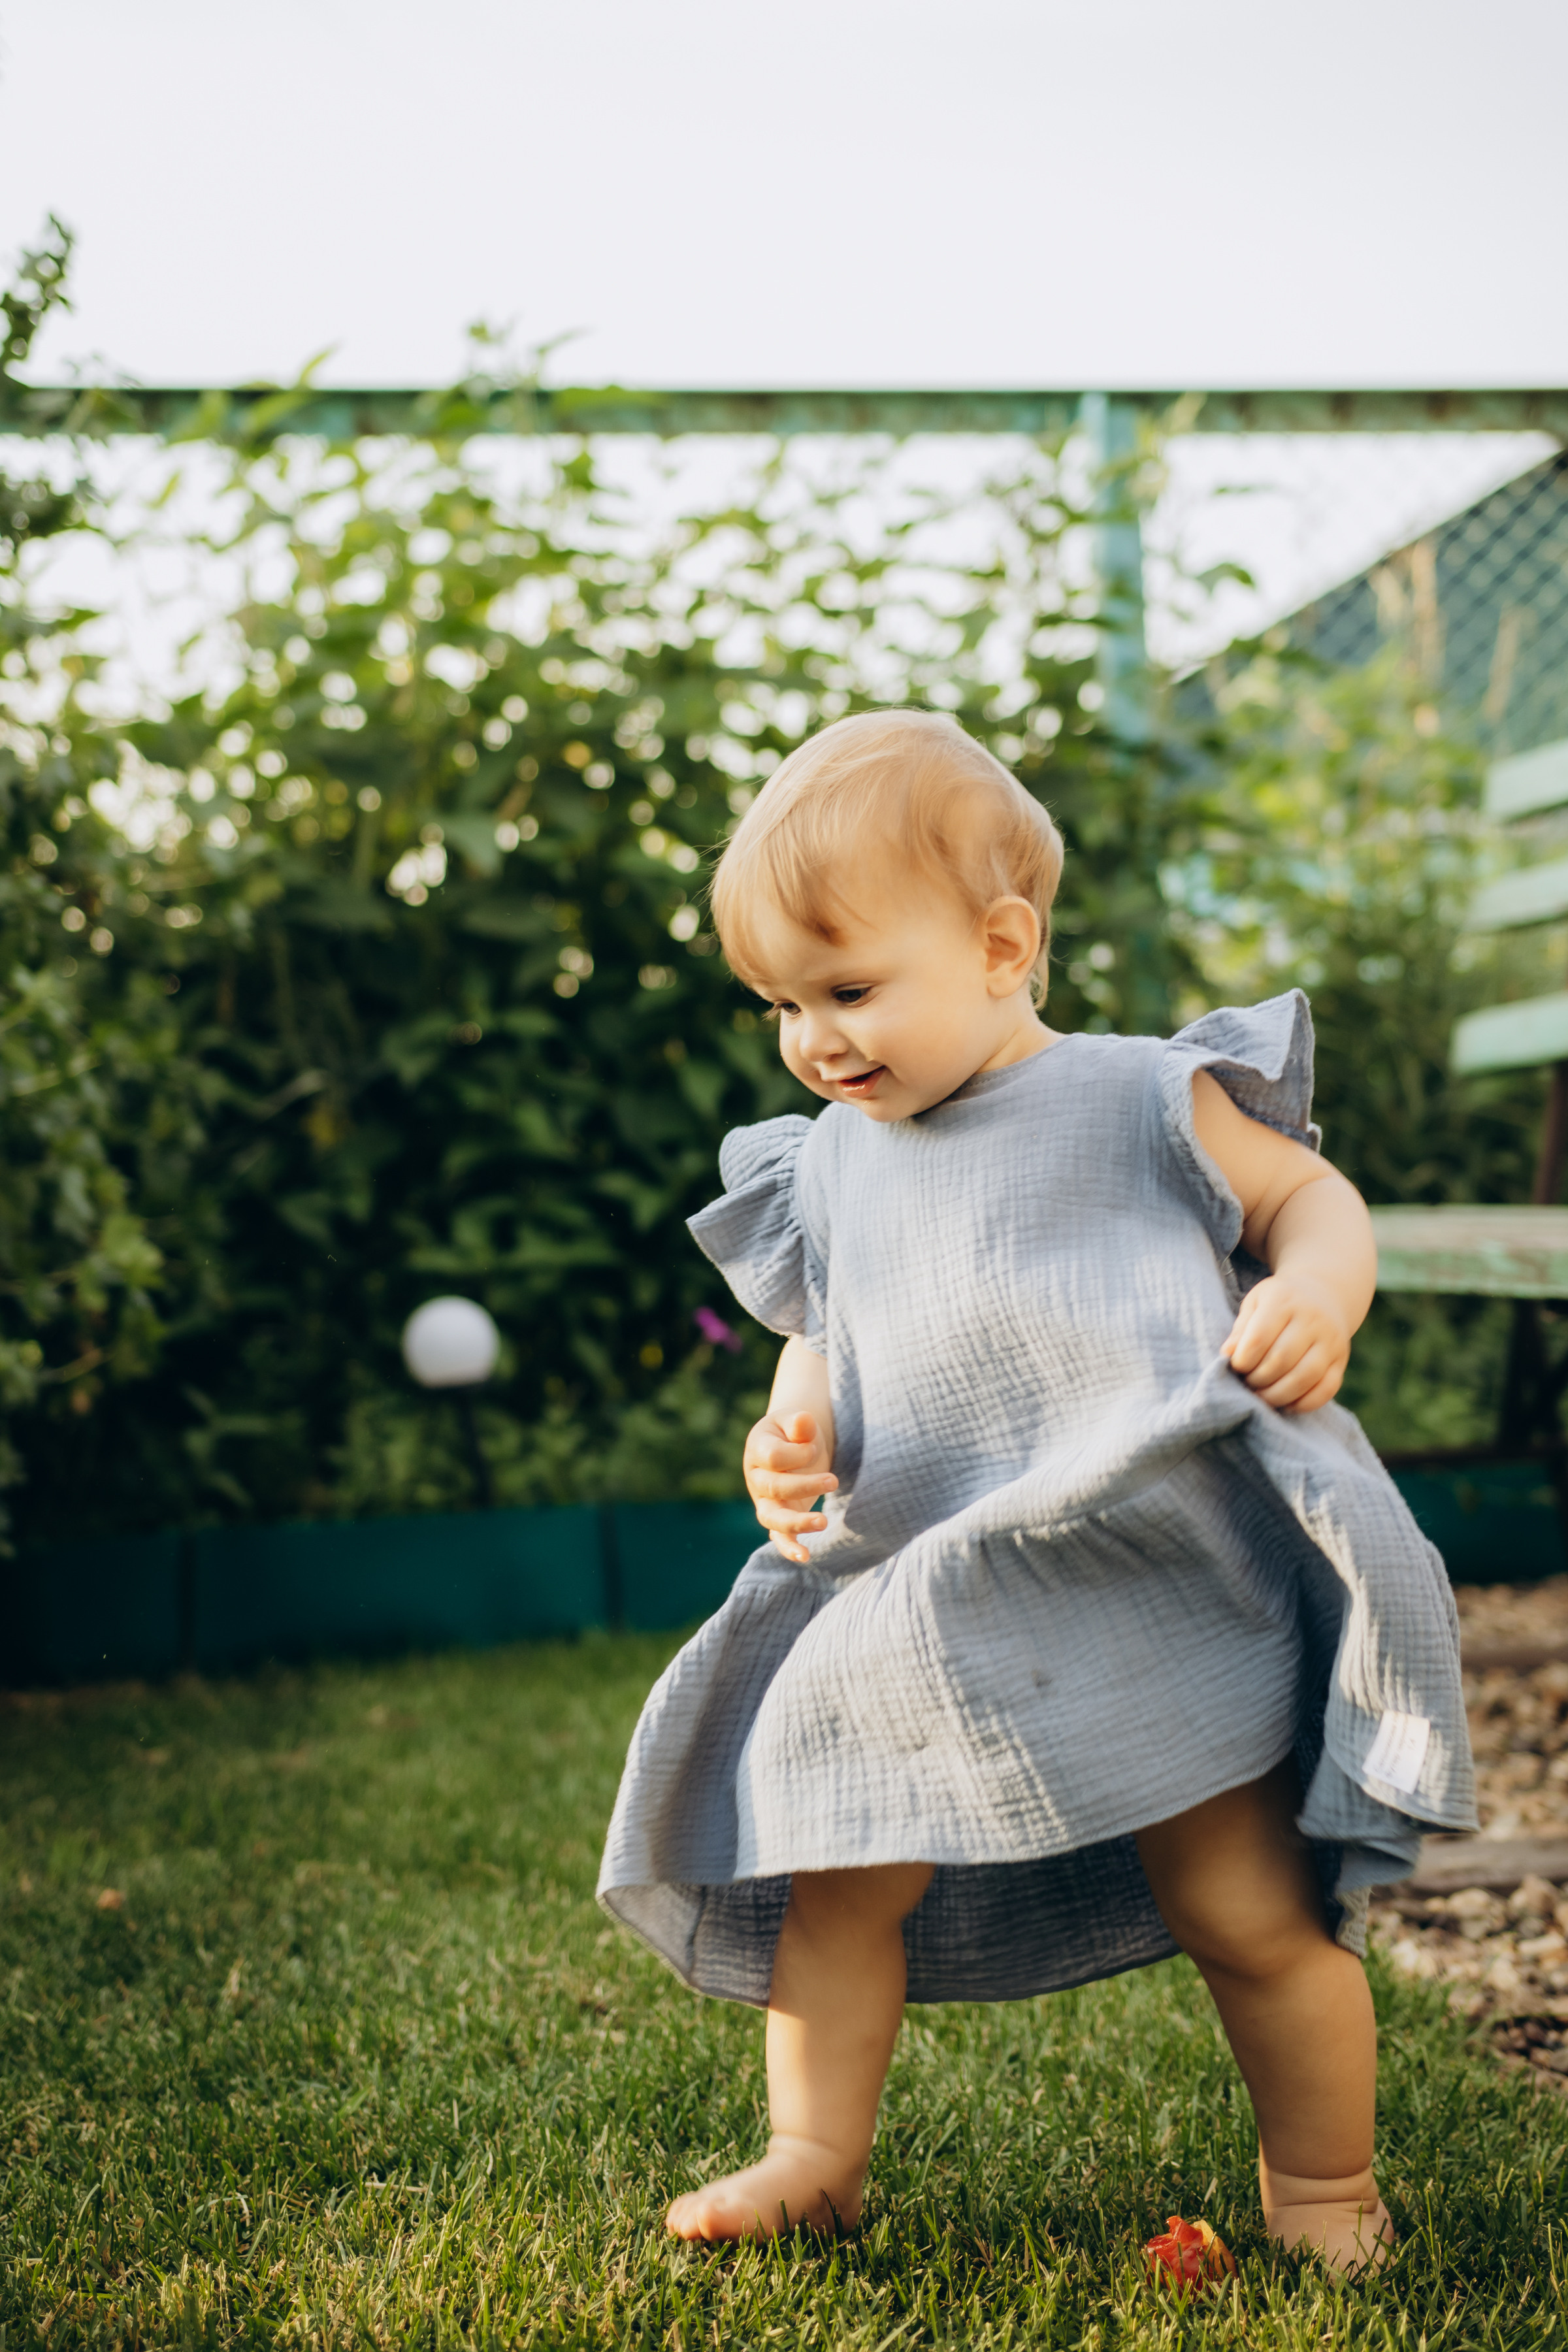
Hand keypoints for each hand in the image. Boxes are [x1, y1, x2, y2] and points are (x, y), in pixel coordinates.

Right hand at [744, 1411, 836, 1562]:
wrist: (792, 1445)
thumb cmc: (795, 1432)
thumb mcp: (796, 1420)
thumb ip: (799, 1422)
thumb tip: (804, 1421)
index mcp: (758, 1449)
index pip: (774, 1457)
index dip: (797, 1454)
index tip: (814, 1447)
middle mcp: (756, 1477)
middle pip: (774, 1487)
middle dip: (806, 1485)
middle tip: (834, 1481)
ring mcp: (764, 1501)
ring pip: (772, 1517)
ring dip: (797, 1522)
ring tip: (823, 1522)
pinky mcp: (778, 1518)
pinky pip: (779, 1537)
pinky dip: (790, 1548)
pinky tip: (805, 1557)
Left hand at [1221, 1271, 1350, 1412]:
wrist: (1324, 1294)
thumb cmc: (1279, 1302)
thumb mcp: (1256, 1302)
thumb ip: (1242, 1328)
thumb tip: (1228, 1354)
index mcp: (1284, 1300)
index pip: (1259, 1338)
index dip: (1243, 1360)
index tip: (1236, 1366)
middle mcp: (1312, 1319)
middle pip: (1281, 1360)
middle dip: (1257, 1379)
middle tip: (1247, 1382)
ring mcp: (1331, 1341)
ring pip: (1304, 1378)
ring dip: (1277, 1395)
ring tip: (1262, 1395)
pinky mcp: (1341, 1360)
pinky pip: (1326, 1389)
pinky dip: (1304, 1403)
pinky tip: (1287, 1403)